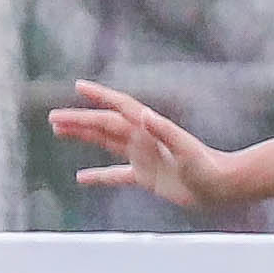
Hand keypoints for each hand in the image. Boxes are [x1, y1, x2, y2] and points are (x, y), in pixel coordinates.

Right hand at [50, 80, 237, 207]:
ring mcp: (143, 157)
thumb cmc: (207, 167)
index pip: (119, 108)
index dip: (99, 95)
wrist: (221, 186)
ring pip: (105, 143)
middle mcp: (143, 139)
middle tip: (52, 118)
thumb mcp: (185, 149)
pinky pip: (115, 175)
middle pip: (104, 125)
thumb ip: (165, 131)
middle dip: (79, 120)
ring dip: (84, 137)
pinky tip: (80, 178)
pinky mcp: (146, 177)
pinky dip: (98, 176)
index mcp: (149, 129)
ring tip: (59, 132)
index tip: (78, 86)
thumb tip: (143, 114)